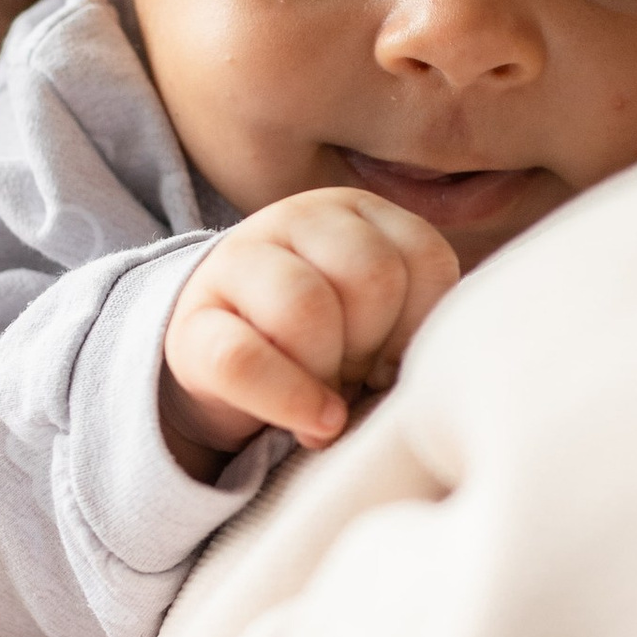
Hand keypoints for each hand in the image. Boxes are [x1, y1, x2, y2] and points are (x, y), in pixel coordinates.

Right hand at [161, 191, 461, 471]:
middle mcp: (297, 220)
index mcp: (358, 213)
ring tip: (329, 399)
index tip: (396, 358)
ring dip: (329, 371)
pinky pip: (245, 360)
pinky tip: (312, 423)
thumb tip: (444, 364)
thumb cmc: (330, 344)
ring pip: (306, 308)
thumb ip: (416, 322)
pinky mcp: (191, 327)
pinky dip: (290, 400)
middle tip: (359, 377)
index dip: (419, 326)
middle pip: (371, 276)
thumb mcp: (382, 319)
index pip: (423, 258)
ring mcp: (236, 264)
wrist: (230, 364)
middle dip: (373, 344)